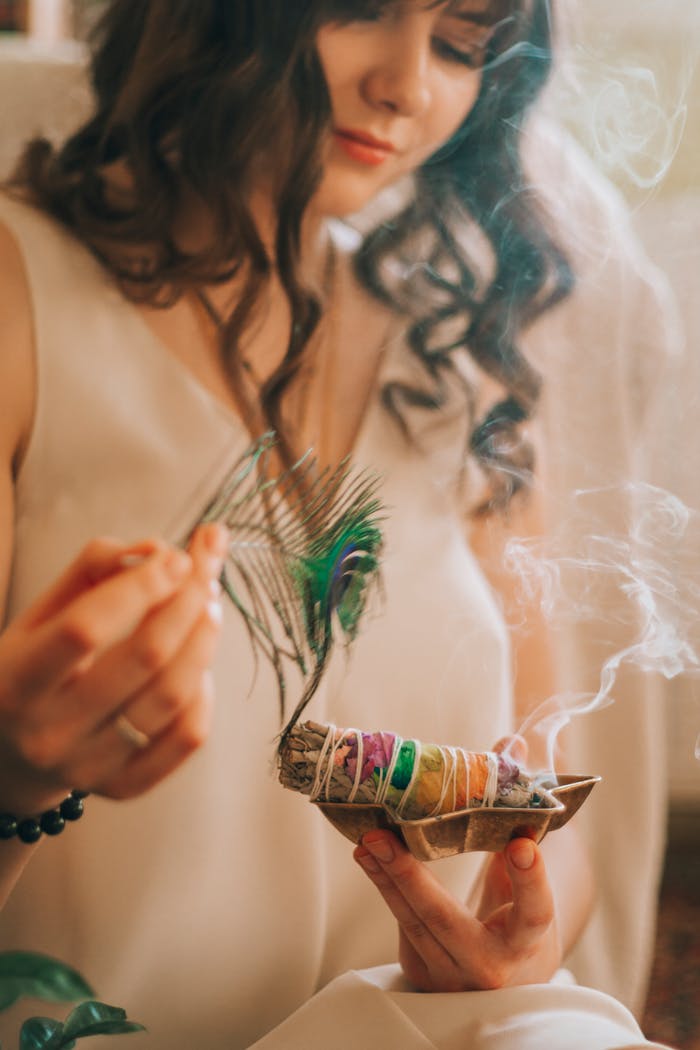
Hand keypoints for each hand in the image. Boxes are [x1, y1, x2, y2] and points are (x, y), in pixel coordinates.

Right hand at [0, 523, 228, 815]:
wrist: (7, 756)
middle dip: (187, 604)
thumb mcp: (39, 613)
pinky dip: (203, 692)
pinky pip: (187, 737)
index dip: (140, 586)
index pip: (86, 627)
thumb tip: (158, 550)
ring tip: (210, 608)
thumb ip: (92, 567)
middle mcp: (49, 731)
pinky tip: (197, 665)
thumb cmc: (31, 667)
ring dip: (204, 640)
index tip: (176, 557)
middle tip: (205, 574)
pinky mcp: (124, 786)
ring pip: (173, 697)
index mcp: (15, 680)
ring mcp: (88, 766)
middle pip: (144, 658)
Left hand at [353, 831, 560, 991]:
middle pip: (446, 921)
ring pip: (414, 924)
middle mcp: (491, 967)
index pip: (534, 910)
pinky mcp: (422, 977)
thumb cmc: (521, 922)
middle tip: (381, 837)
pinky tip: (371, 858)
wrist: (509, 982)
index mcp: (528, 941)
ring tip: (366, 841)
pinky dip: (388, 887)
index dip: (529, 879)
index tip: (522, 843)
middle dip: (409, 878)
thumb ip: (518, 821)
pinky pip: (404, 926)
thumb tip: (515, 746)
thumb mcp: (529, 882)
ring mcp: (452, 978)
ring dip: (386, 878)